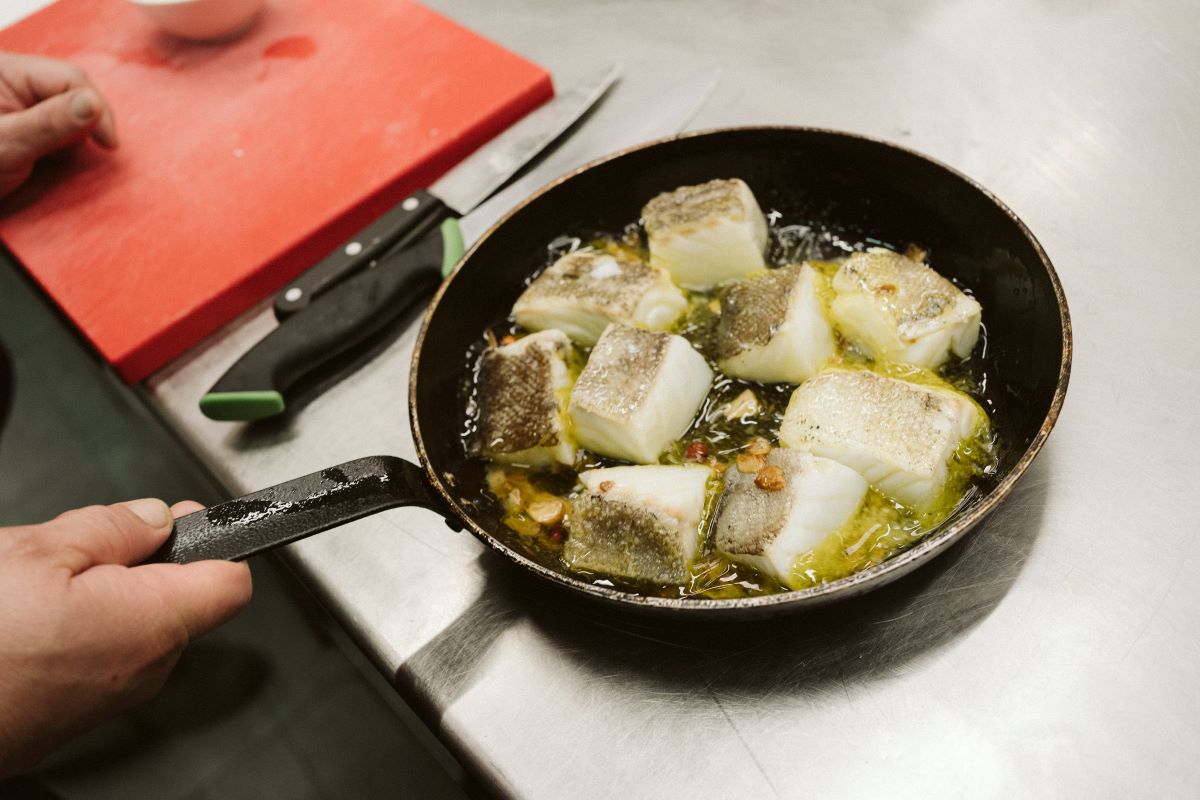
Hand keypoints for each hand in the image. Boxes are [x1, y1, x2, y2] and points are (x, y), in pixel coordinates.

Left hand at [0, 51, 117, 197]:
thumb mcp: (8, 144)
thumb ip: (51, 123)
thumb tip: (94, 104)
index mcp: (5, 71)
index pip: (70, 79)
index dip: (95, 110)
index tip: (108, 146)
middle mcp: (12, 81)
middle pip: (71, 93)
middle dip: (84, 125)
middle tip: (83, 155)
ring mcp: (18, 102)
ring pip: (69, 112)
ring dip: (74, 138)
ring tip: (53, 161)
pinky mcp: (23, 124)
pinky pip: (58, 128)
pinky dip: (63, 146)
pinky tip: (51, 162)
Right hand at [0, 499, 251, 776]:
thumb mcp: (40, 553)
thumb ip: (112, 526)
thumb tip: (154, 517)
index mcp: (154, 624)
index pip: (232, 579)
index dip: (211, 542)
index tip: (180, 522)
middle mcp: (145, 668)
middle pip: (176, 597)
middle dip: (136, 564)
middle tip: (78, 551)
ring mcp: (112, 696)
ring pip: (130, 623)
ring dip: (96, 595)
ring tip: (36, 589)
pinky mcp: (75, 713)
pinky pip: (95, 653)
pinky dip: (71, 629)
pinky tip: (24, 621)